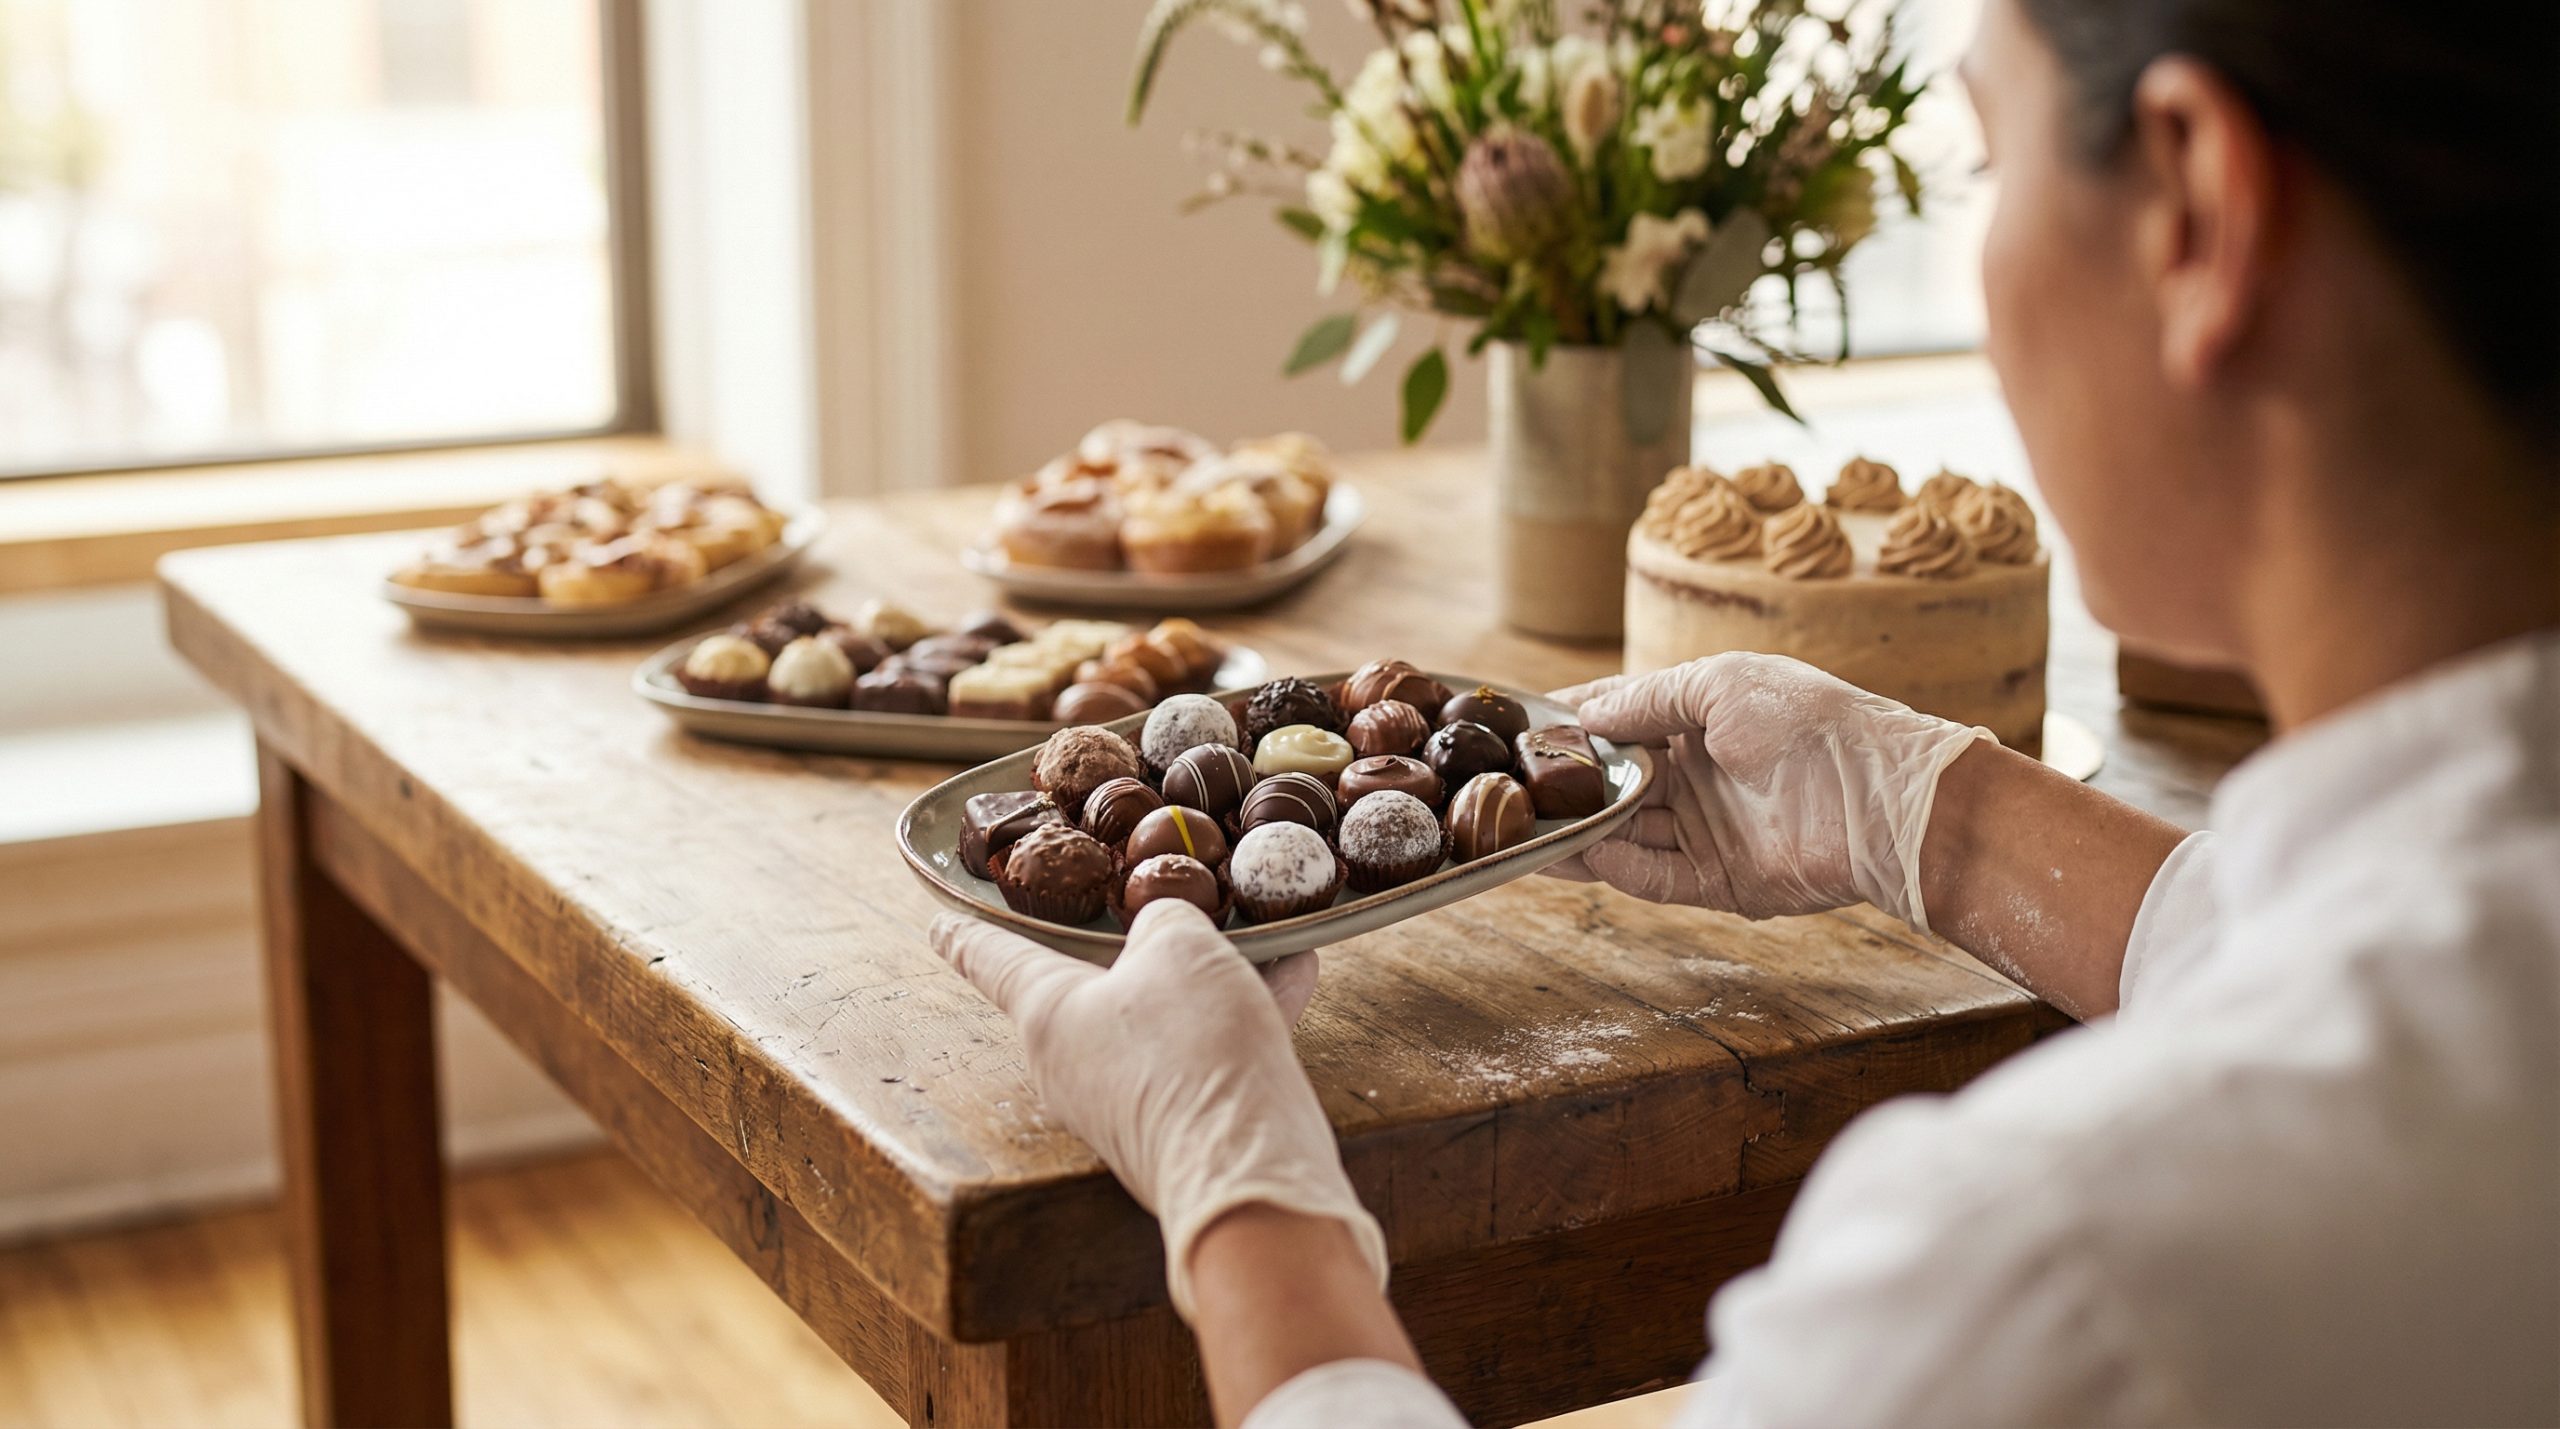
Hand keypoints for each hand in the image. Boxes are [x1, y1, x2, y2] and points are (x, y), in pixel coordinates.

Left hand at [929, 901, 1384, 1319]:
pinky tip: (1296, 977)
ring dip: (1212, 981)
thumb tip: (1169, 933)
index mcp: (1047, 1015)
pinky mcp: (1172, 1130)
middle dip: (1140, 950)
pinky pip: (1201, 1055)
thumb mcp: (1182, 947)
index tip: (936, 925)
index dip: (966, 934)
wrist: (1249, 1171)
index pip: (992, 960)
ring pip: (1162, 1019)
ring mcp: (1121, 1106)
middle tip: (1166, 913)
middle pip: (1095, 988)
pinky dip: (1240, 1018)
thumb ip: (1166, 920)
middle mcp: (1070, 1066)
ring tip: (1267, 941)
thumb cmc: (1194, 1050)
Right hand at [1544, 652, 1984, 929]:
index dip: (1574, 722)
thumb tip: (1583, 715)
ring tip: (1523, 828)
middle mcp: (1700, 776)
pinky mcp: (1718, 880)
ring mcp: (1708, 830)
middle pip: (1616, 784)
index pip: (1622, 719)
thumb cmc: (1808, 721)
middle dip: (1566, 784)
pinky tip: (1576, 856)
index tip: (1519, 724)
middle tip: (1506, 784)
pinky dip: (1615, 867)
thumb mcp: (1720, 684)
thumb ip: (1647, 698)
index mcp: (1702, 721)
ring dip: (1579, 831)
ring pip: (1625, 834)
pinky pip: (1652, 876)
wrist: (1880, 797)